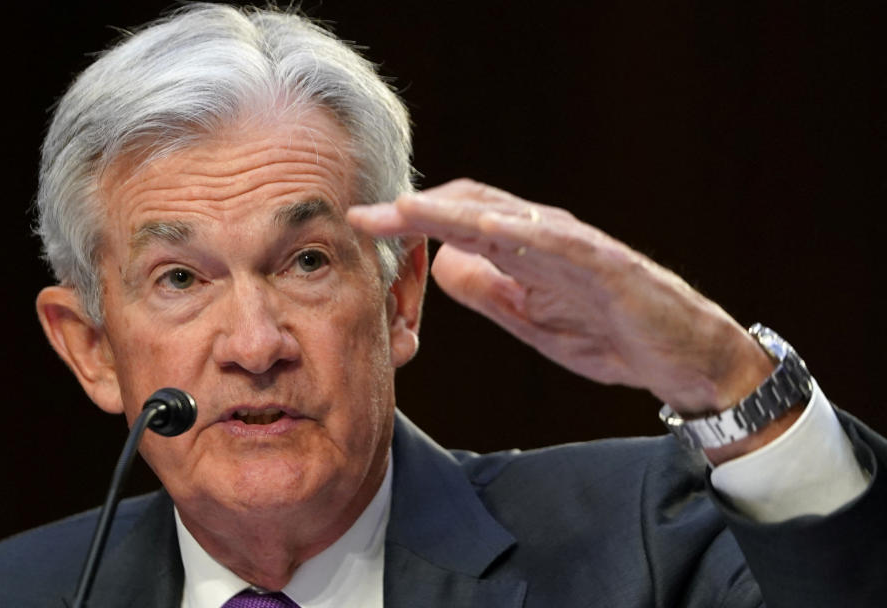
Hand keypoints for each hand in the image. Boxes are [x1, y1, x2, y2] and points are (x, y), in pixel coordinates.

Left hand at [348, 179, 774, 417]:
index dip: (412, 223)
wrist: (683, 358)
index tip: (364, 228)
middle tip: (364, 216)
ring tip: (403, 210)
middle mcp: (546, 237)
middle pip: (472, 209)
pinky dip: (517, 231)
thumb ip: (488, 291)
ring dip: (451, 211)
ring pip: (506, 216)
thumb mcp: (531, 320)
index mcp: (525, 252)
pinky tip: (480, 230)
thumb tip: (439, 263)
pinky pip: (558, 242)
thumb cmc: (609, 334)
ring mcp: (577, 247)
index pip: (460, 224)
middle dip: (415, 211)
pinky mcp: (607, 265)